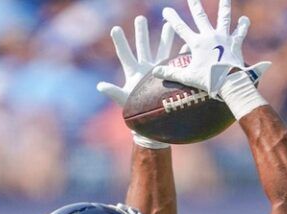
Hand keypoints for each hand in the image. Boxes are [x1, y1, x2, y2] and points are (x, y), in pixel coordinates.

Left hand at [99, 15, 176, 148]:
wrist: (150, 122)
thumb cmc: (134, 112)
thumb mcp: (123, 100)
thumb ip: (113, 92)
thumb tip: (100, 86)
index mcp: (133, 72)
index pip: (125, 54)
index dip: (120, 42)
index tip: (115, 28)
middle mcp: (145, 68)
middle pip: (143, 46)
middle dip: (142, 32)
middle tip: (140, 18)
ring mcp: (157, 71)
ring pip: (161, 50)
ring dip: (165, 37)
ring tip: (169, 24)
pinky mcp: (169, 77)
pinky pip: (176, 63)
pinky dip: (181, 55)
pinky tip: (187, 45)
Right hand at [160, 0, 263, 95]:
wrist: (229, 82)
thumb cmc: (209, 81)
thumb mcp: (188, 77)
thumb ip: (171, 73)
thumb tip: (154, 72)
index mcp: (197, 43)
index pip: (181, 28)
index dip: (172, 18)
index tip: (166, 9)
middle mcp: (210, 36)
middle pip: (201, 16)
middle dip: (194, 5)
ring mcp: (223, 38)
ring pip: (224, 18)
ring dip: (224, 5)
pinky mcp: (235, 43)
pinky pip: (240, 32)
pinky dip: (243, 26)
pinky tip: (244, 19)